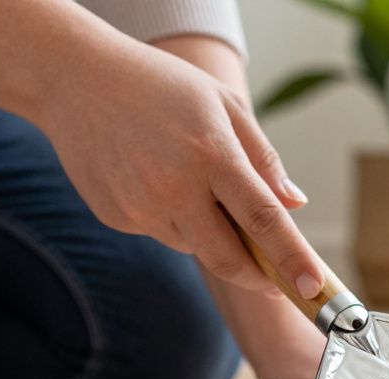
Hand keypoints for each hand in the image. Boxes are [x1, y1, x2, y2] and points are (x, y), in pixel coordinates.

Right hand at [33, 37, 321, 297]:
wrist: (75, 79)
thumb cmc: (161, 86)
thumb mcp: (223, 104)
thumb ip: (263, 157)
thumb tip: (294, 203)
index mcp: (212, 155)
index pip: (264, 220)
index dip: (292, 259)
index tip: (313, 288)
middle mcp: (174, 188)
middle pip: (228, 259)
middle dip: (258, 277)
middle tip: (275, 279)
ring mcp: (140, 206)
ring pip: (194, 245)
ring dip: (210, 233)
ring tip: (190, 180)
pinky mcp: (116, 217)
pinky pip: (161, 232)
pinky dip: (172, 218)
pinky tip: (153, 177)